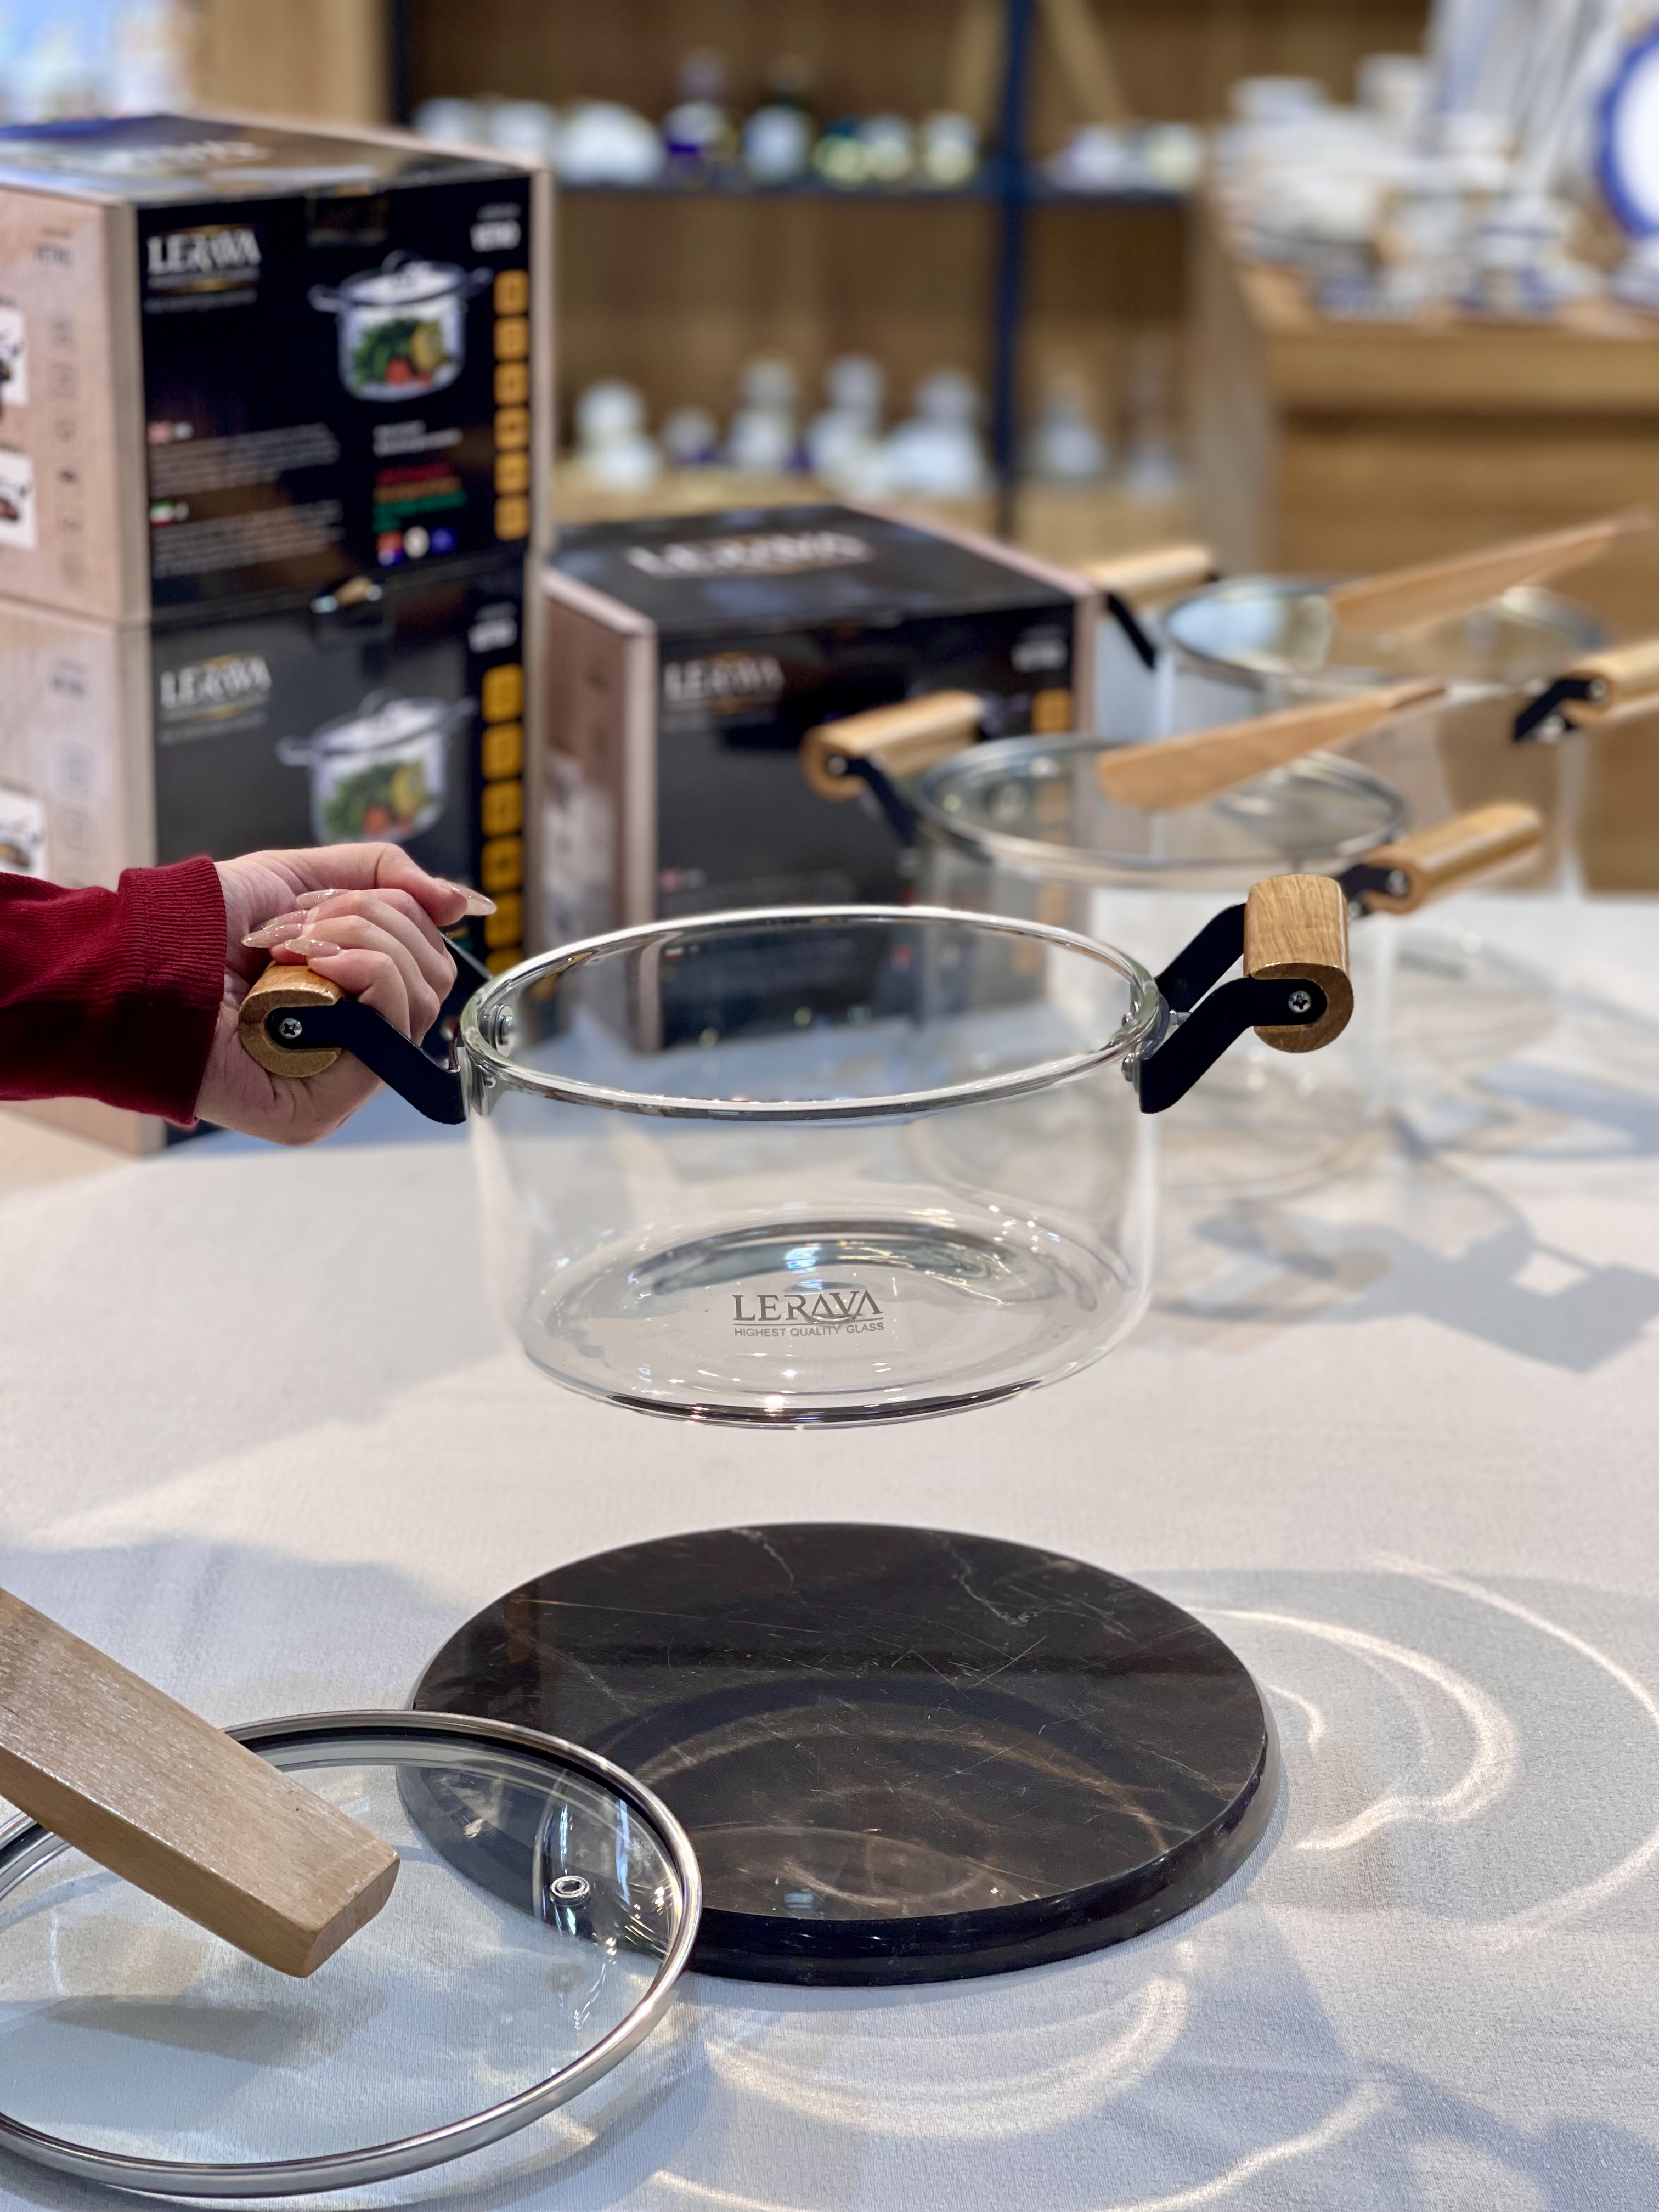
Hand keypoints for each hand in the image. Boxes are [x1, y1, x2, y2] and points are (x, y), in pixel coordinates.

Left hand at [194, 845, 492, 1143]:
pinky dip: (366, 975)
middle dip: (378, 922)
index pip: (424, 962)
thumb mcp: (299, 876)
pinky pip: (393, 1028)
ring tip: (295, 943)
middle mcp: (355, 1047)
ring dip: (363, 942)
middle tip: (305, 923)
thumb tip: (464, 904)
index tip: (331, 901)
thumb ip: (382, 876)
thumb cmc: (200, 927)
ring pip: (420, 998)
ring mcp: (344, 1081)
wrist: (140, 961)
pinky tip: (314, 963)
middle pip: (432, 978)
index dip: (399, 916)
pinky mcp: (328, 1103)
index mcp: (351, 1002)